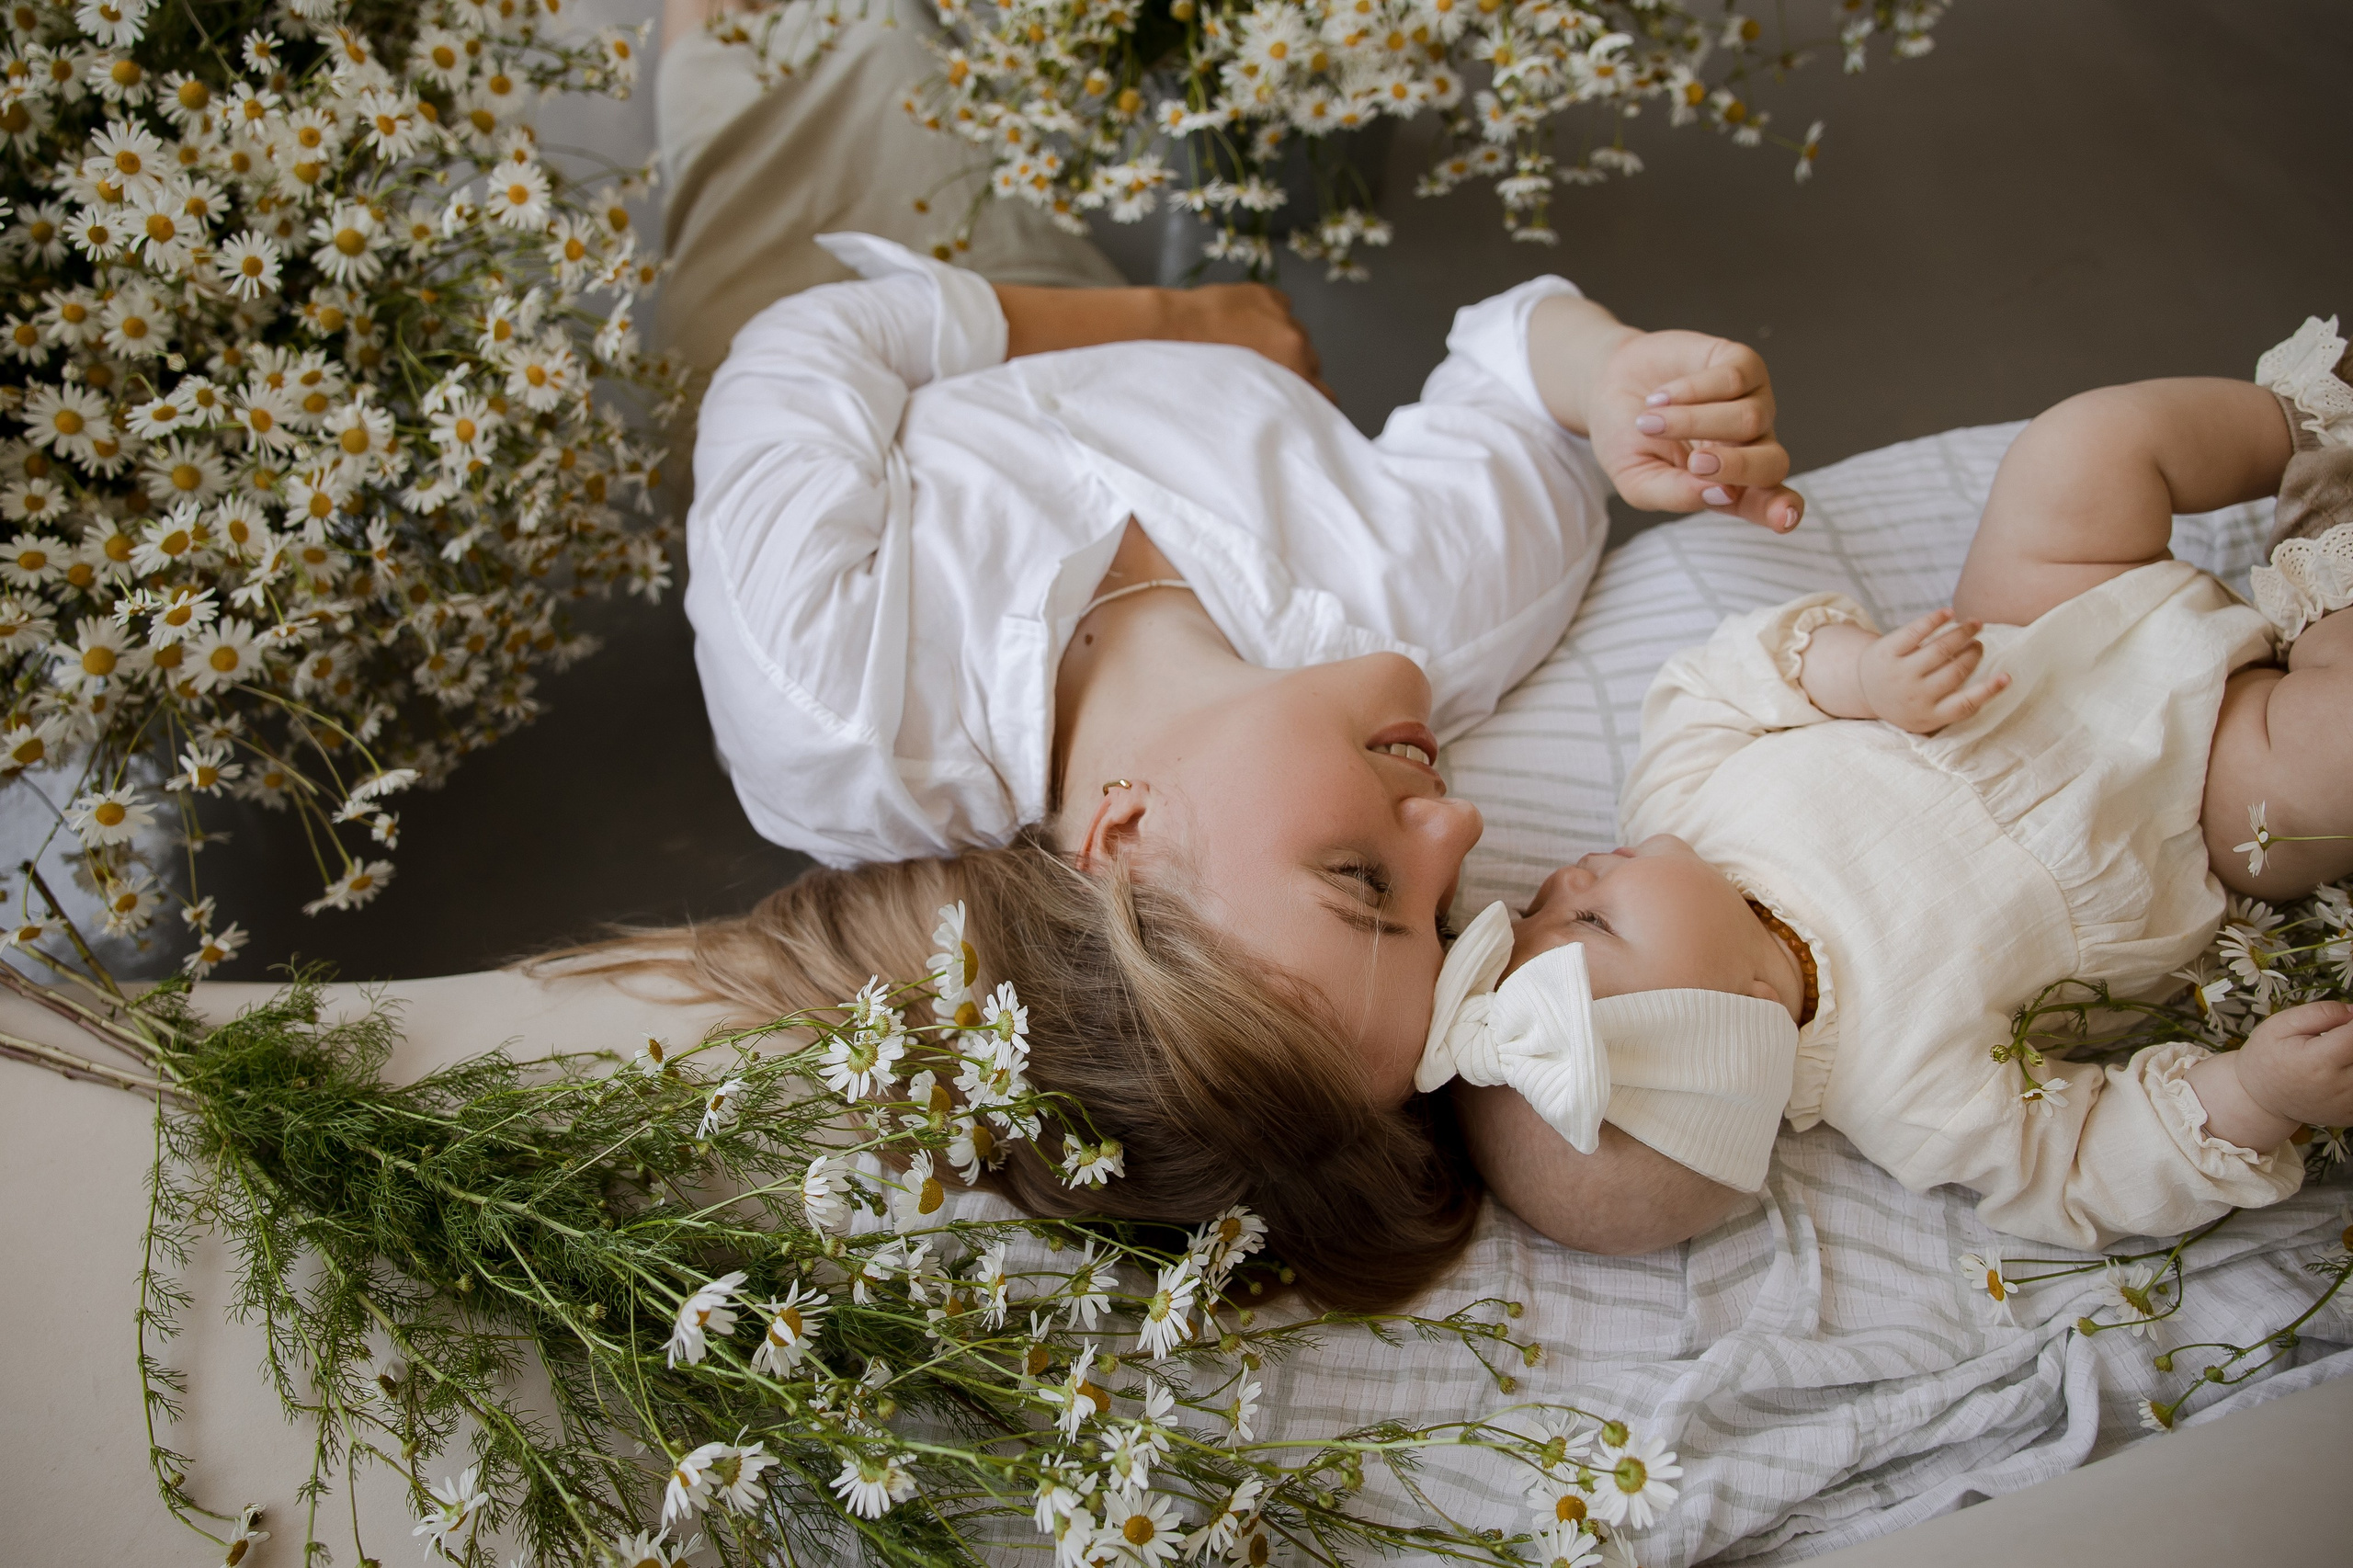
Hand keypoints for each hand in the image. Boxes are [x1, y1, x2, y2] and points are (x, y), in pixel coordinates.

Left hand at [1164, 283, 1332, 399]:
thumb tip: (1280, 408)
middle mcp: (1295, 338)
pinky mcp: (1265, 293)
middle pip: (1312, 361)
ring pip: (1296, 333)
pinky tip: (1246, 325)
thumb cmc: (1199, 374)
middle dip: (1295, 370)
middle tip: (1267, 378)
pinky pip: (1280, 307)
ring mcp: (1281, 313)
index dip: (1315, 401)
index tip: (1305, 407)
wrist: (1172, 330)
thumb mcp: (1243, 399)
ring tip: (1252, 349)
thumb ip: (1273, 400)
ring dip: (1281, 341)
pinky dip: (1269, 315)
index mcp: (1293, 367)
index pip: (1326, 393)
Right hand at [1588, 330, 1803, 531]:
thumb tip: (1720, 495)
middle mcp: (1751, 444)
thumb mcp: (1639, 480)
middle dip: (1737, 466)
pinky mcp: (1743, 365)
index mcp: (1732, 483)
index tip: (1785, 518)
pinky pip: (1734, 380)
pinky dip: (1691, 390)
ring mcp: (1752, 402)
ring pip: (1748, 418)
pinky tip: (1661, 397)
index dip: (1781, 509)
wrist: (1606, 385)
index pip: (1769, 500)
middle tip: (1696, 463)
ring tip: (1650, 422)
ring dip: (1692, 422)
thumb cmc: (1627, 439)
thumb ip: (1676, 494)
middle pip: (1773, 462)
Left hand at [1856, 609, 2009, 732]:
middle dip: (1973, 653)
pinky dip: (1936, 620)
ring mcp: (1898, 674)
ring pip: (1940, 649)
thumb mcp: (1928, 713)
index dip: (1988, 691)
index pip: (1963, 705)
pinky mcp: (1886, 652)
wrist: (1864, 689)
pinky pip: (1915, 631)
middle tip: (1979, 645)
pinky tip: (1950, 613)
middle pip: (1955, 671)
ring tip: (1973, 625)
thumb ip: (1955, 704)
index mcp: (1928, 716)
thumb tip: (2000, 682)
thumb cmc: (1909, 699)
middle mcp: (1913, 696)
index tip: (2007, 676)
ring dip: (1963, 633)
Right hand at [2235, 999, 2352, 1132]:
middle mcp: (2338, 1086)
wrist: (2259, 1101)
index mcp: (2319, 1061)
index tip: (2344, 1020)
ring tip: (2330, 1057)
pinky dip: (2349, 1074)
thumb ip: (2319, 1013)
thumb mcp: (2278, 1026)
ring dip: (2349, 1057)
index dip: (2352, 1023)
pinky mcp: (2350, 1113)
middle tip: (2333, 1040)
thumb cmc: (2266, 1059)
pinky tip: (2333, 1073)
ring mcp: (2347, 1104)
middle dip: (2350, 1040)